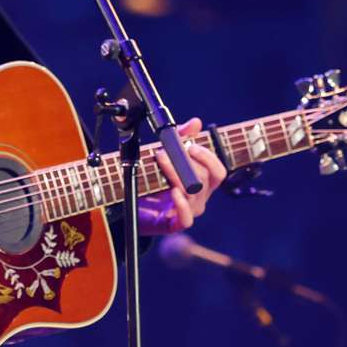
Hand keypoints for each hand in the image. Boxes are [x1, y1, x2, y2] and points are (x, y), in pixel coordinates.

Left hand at [138, 117, 227, 235]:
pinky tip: (173, 191)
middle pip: (204, 180)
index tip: (191, 146)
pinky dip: (182, 205)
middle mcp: (199, 198)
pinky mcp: (174, 223)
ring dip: (176, 175)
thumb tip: (196, 122)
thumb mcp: (165, 155)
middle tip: (164, 151)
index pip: (217, 171)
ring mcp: (188, 211)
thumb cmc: (151, 180)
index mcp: (201, 183)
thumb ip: (180, 138)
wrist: (128, 205)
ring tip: (160, 160)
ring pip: (192, 194)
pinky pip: (186, 218)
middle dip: (185, 163)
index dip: (208, 158)